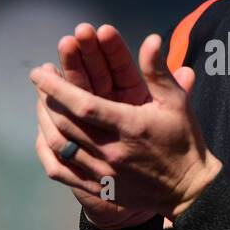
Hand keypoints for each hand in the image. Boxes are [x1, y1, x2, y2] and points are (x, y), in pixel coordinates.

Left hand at [31, 24, 217, 224]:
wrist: (189, 190)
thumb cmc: (183, 140)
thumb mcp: (177, 102)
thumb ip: (158, 71)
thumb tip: (151, 39)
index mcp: (129, 126)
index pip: (84, 105)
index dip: (57, 88)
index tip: (40, 72)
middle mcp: (111, 151)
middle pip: (65, 122)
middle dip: (47, 97)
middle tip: (40, 78)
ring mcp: (102, 172)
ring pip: (59, 145)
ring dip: (44, 120)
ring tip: (41, 101)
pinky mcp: (98, 187)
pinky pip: (61, 171)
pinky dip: (47, 152)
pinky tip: (44, 135)